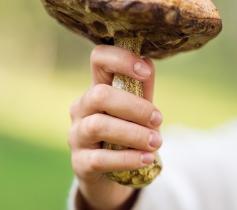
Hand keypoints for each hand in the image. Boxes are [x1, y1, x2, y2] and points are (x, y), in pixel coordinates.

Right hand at [68, 45, 162, 208]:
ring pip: (98, 126)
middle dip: (134, 106)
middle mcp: (82, 109)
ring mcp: (77, 136)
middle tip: (158, 119)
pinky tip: (147, 159)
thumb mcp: (138, 111)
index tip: (145, 71)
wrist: (114, 177)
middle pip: (99, 95)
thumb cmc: (127, 136)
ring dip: (133, 133)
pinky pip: (100, 159)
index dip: (121, 59)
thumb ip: (142, 89)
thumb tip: (148, 63)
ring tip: (156, 142)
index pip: (99, 59)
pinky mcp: (80, 163)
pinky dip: (128, 158)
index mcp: (98, 88)